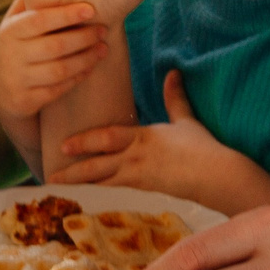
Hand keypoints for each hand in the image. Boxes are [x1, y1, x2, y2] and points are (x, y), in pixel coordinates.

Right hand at [0, 0, 105, 140]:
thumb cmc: (15, 47)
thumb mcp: (14, 24)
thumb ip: (30, 1)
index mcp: (10, 31)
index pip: (40, 20)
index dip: (67, 14)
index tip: (91, 9)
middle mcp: (11, 56)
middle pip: (56, 46)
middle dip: (84, 38)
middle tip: (103, 30)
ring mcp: (18, 80)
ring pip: (60, 70)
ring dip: (87, 59)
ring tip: (103, 49)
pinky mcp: (26, 101)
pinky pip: (59, 89)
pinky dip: (78, 78)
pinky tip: (91, 67)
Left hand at [54, 71, 269, 209]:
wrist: (217, 177)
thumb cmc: (202, 148)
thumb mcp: (186, 121)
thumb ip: (174, 97)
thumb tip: (173, 72)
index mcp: (144, 138)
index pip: (107, 138)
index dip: (84, 141)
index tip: (65, 144)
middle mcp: (137, 159)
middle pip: (98, 166)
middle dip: (74, 170)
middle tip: (52, 174)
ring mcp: (140, 179)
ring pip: (104, 183)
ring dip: (82, 185)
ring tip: (62, 190)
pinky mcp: (146, 193)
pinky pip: (117, 193)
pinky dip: (99, 194)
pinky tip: (87, 198)